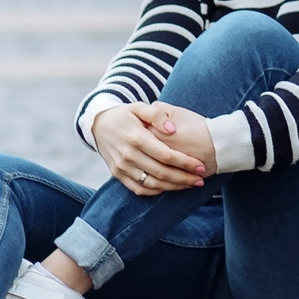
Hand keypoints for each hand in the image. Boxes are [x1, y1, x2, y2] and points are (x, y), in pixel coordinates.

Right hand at [93, 101, 212, 194]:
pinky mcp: (117, 174)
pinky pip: (138, 189)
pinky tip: (170, 187)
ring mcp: (121, 167)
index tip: (201, 166)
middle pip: (161, 172)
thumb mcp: (139, 106)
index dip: (185, 163)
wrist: (97, 125)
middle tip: (200, 179)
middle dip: (184, 178)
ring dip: (173, 187)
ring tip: (190, 185)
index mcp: (136, 137)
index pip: (166, 155)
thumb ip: (157, 115)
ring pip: (152, 184)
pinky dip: (156, 191)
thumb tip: (172, 129)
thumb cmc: (124, 114)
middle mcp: (128, 154)